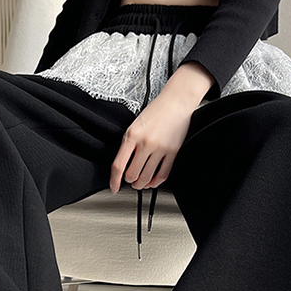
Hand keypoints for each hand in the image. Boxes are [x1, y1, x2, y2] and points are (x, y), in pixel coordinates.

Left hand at [109, 62, 214, 193]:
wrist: (175, 102)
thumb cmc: (155, 112)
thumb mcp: (134, 126)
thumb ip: (128, 145)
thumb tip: (124, 165)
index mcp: (132, 135)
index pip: (118, 165)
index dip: (114, 180)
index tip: (114, 187)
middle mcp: (146, 143)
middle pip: (132, 174)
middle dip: (130, 181)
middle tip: (130, 180)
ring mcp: (160, 148)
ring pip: (147, 177)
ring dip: (142, 184)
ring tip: (140, 183)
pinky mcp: (173, 152)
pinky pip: (163, 175)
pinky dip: (156, 182)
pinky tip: (153, 182)